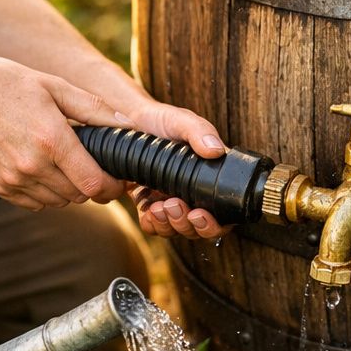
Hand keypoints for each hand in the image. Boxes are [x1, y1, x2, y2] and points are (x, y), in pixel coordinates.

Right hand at [0, 55, 123, 210]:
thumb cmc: (11, 86)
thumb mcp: (57, 87)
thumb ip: (95, 110)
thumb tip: (129, 126)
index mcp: (52, 140)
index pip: (95, 184)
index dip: (113, 186)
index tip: (118, 178)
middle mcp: (32, 166)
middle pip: (80, 196)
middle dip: (92, 184)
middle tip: (90, 164)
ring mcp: (14, 180)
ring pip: (59, 202)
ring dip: (69, 189)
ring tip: (63, 163)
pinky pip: (36, 204)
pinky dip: (46, 192)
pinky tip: (41, 168)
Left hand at [112, 97, 231, 239]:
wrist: (127, 124)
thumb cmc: (159, 120)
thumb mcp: (181, 120)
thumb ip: (200, 131)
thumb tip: (215, 151)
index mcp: (209, 179)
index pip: (223, 214)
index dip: (214, 223)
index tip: (199, 214)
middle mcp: (193, 194)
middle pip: (199, 227)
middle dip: (187, 224)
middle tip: (173, 205)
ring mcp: (171, 201)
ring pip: (177, 229)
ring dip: (169, 224)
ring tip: (157, 207)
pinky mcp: (150, 204)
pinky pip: (154, 226)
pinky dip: (152, 223)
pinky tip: (147, 209)